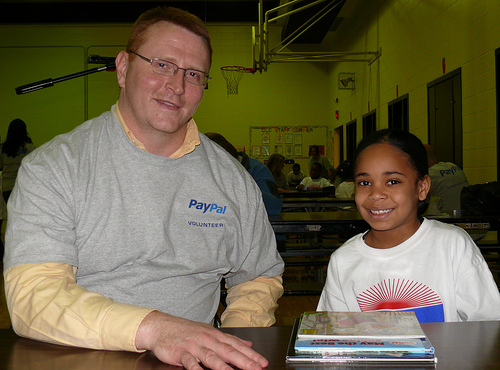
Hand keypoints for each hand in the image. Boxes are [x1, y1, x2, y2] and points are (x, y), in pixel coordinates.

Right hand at [135, 311, 267, 369]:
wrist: (161, 326)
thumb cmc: (185, 331)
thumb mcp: (209, 332)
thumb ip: (229, 340)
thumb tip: (248, 344)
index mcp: (215, 335)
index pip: (236, 345)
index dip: (251, 354)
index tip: (262, 362)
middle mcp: (207, 339)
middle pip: (229, 351)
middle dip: (244, 361)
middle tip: (256, 369)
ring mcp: (195, 345)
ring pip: (212, 357)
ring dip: (224, 367)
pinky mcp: (181, 352)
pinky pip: (190, 362)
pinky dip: (196, 368)